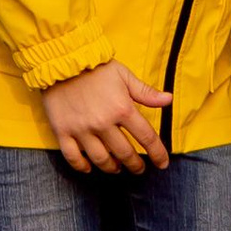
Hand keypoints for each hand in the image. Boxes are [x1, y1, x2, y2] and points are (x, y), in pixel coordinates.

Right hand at [39, 56, 169, 173]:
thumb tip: (169, 100)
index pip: (146, 137)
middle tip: (139, 169)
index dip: (157, 153)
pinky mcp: (63, 131)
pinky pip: (73, 157)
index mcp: (122, 109)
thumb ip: (146, 92)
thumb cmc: (96, 67)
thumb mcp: (124, 76)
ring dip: (112, 168)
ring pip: (100, 159)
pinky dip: (82, 166)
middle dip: (135, 165)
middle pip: (124, 153)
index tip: (162, 163)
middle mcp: (103, 123)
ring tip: (117, 168)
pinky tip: (90, 168)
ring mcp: (82, 129)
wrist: (62, 61)